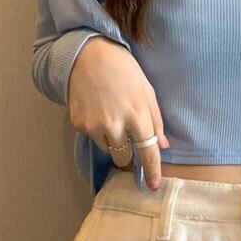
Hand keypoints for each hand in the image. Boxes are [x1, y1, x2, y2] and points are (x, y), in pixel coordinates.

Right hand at [67, 36, 168, 189]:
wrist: (88, 54)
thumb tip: (162, 146)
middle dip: (127, 154)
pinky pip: (92, 137)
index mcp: (138, 115)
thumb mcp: (147, 91)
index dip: (152, 171)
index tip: (154, 186)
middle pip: (123, 158)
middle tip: (127, 137)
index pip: (147, 152)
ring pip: (107, 149)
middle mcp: (115, 125)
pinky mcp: (78, 124)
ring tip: (111, 116)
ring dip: (112, 141)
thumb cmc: (124, 70)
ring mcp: (94, 126)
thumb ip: (156, 121)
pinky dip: (96, 130)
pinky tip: (97, 109)